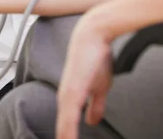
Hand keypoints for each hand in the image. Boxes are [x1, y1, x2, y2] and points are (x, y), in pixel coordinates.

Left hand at [56, 10, 113, 138]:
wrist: (95, 34)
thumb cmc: (97, 56)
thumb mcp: (100, 87)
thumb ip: (95, 105)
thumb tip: (92, 121)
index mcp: (70, 100)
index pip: (66, 130)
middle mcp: (64, 100)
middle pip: (62, 133)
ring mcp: (65, 98)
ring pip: (62, 132)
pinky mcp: (71, 94)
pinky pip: (67, 124)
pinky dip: (68, 138)